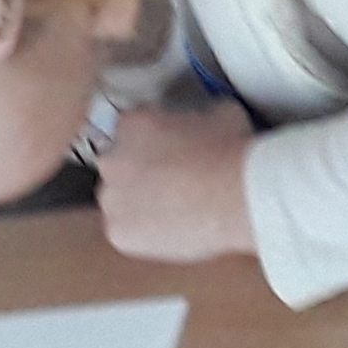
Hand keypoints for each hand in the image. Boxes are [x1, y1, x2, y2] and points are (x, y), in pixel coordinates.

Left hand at [97, 100, 258, 262]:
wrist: (235, 198)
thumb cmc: (231, 151)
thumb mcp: (220, 114)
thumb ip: (198, 117)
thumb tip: (205, 123)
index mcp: (132, 125)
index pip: (132, 128)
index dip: (153, 139)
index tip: (170, 149)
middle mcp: (112, 159)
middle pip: (118, 164)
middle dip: (138, 171)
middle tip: (170, 182)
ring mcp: (112, 199)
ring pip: (119, 200)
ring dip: (138, 203)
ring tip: (173, 211)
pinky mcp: (118, 233)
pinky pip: (126, 232)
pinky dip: (144, 233)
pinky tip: (171, 232)